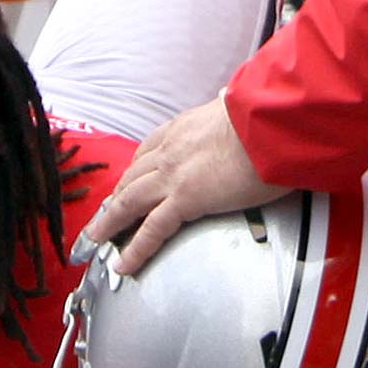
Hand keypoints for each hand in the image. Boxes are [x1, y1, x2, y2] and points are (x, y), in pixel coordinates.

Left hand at [81, 97, 287, 275]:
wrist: (269, 123)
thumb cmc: (262, 119)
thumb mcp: (235, 110)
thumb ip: (226, 113)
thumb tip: (232, 104)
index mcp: (182, 128)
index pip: (147, 152)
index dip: (134, 171)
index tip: (127, 183)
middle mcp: (169, 149)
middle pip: (132, 178)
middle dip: (115, 198)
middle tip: (104, 215)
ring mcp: (173, 175)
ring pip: (130, 202)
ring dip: (110, 222)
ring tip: (98, 239)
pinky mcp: (185, 198)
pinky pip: (152, 229)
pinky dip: (135, 249)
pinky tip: (125, 263)